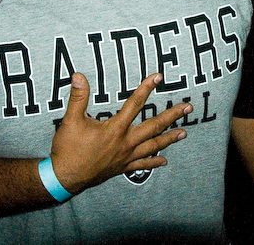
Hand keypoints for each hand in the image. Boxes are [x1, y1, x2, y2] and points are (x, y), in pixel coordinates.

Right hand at [50, 72, 190, 194]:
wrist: (65, 178)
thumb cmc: (68, 149)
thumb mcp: (71, 120)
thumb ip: (78, 97)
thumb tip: (79, 76)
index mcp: (115, 129)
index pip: (135, 104)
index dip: (146, 88)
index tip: (158, 77)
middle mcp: (125, 143)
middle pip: (154, 126)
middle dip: (172, 115)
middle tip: (188, 107)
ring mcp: (126, 157)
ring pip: (153, 146)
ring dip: (170, 138)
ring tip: (184, 132)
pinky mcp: (122, 168)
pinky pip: (143, 165)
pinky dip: (154, 162)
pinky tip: (164, 161)